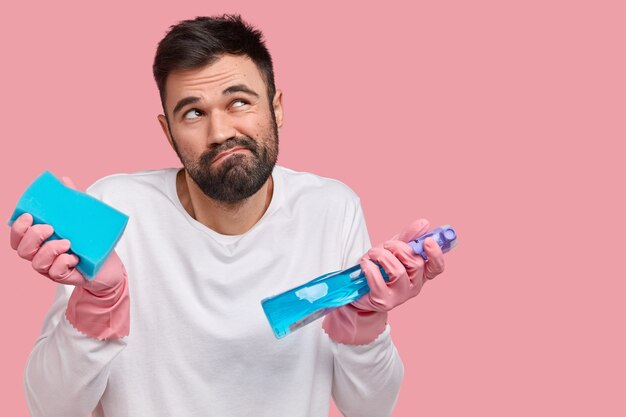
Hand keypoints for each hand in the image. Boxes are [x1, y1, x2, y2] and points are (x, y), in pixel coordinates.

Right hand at [9, 177, 129, 339]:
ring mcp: (52, 268)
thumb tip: (63, 180)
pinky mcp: (65, 277)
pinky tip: (74, 258)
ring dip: (49, 250)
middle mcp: (41, 255)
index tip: (29, 216)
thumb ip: (70, 202)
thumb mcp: (80, 220)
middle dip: (32, 237)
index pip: (18, 236)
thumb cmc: (89, 242)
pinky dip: (62, 264)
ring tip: (67, 242)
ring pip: (37, 263)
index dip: (17, 227)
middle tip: (50, 228)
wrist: (109, 264)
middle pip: (22, 250)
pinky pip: (55, 273)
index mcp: (40, 241)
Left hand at [322, 218, 444, 344]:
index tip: (428, 241)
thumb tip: (424, 223)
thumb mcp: (393, 248)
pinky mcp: (384, 301)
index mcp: (421, 273)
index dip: (436, 254)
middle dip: (399, 248)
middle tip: (386, 245)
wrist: (358, 285)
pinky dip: (369, 267)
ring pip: (398, 272)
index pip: (436, 267)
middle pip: (416, 264)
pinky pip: (378, 280)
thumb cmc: (380, 267)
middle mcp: (414, 286)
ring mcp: (400, 296)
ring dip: (382, 256)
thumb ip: (408, 236)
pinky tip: (365, 264)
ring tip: (373, 253)